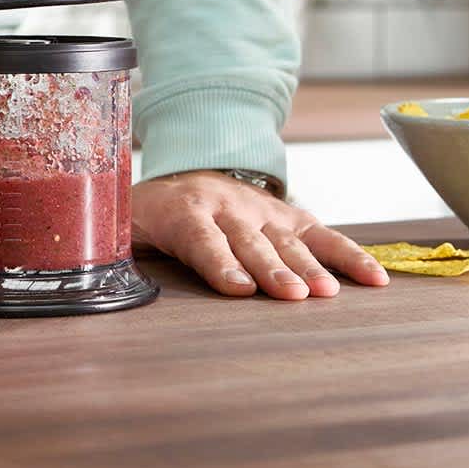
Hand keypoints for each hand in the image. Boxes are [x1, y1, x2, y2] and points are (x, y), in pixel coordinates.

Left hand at [130, 170, 389, 299]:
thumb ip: (116, 251)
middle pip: (250, 243)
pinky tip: (374, 281)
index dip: (220, 264)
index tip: (238, 288)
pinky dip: (350, 256)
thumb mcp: (123, 225)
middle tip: (289, 296)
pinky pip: (325, 235)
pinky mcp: (290, 216)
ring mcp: (263, 210)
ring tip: (325, 293)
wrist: (186, 171)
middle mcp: (227, 207)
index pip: (203, 240)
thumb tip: (94, 279)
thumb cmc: (151, 213)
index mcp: (183, 211)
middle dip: (270, 269)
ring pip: (287, 241)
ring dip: (308, 267)